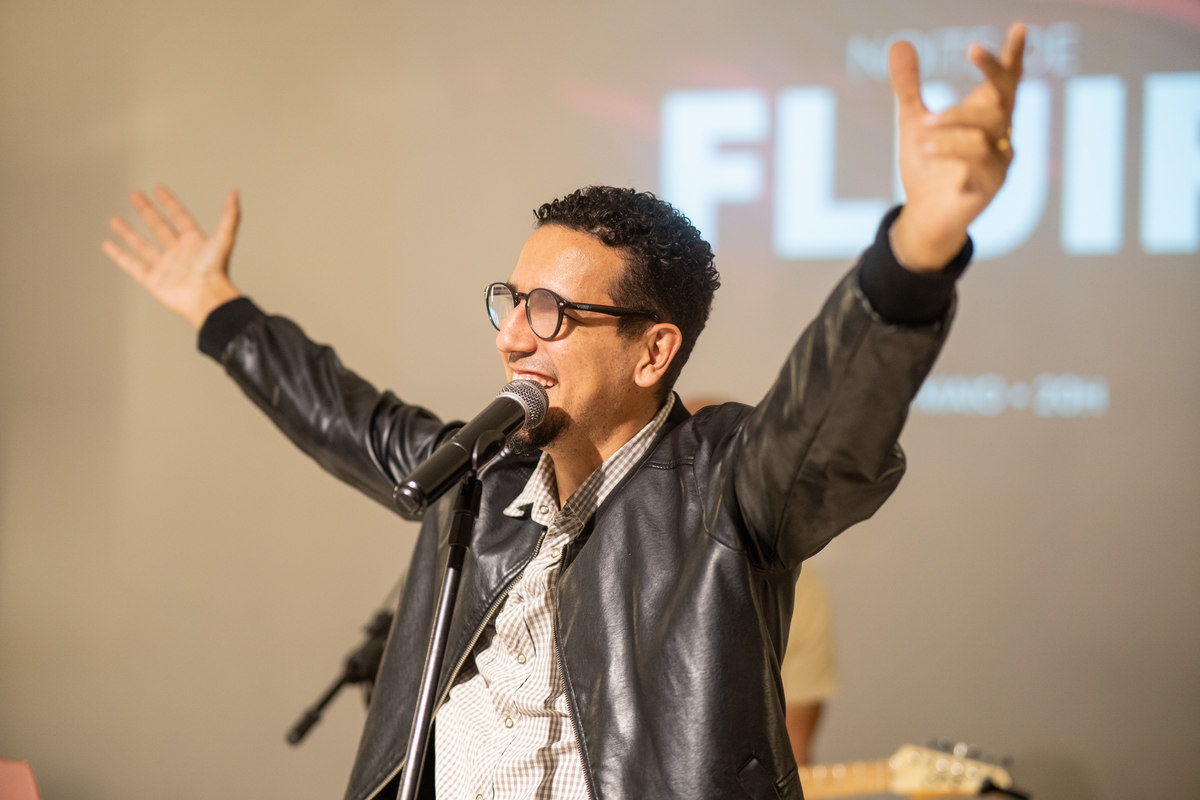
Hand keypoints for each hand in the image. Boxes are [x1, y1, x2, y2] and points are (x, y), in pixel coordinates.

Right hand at [102, 186, 241, 327]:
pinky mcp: (154, 281)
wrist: (207, 299)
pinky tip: (108, 245)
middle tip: (134, 194)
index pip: (179, 216)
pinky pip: (133, 266)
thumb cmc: (217, 271)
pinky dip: (120, 256)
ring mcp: (166, 267)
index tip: (158, 188)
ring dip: (128, 232)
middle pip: (159, 226)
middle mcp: (179, 253)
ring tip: (114, 220)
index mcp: (195, 242)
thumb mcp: (225, 238)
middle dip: (146, 210)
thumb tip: (235, 192)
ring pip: (143, 245)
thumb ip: (230, 215)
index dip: (169, 202)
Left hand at [888, 22, 1025, 270]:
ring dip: (954, 124)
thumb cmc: (927, 168)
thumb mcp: (913, 121)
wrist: (923, 216)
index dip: (1014, 56)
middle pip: (1004, 98)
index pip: (1008, 81)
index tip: (1019, 26)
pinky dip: (953, 154)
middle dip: (990, 72)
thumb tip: (899, 43)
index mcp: (987, 117)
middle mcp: (1000, 136)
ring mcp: (1000, 162)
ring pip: (987, 131)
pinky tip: (929, 153)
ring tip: (923, 128)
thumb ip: (908, 86)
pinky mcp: (991, 186)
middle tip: (972, 47)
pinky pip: (979, 164)